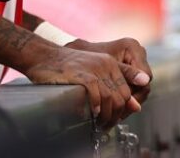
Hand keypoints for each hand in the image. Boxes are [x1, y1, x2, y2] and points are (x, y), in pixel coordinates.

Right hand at [24, 45, 149, 126]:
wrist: (44, 55)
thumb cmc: (67, 66)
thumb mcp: (94, 70)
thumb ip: (114, 85)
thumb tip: (136, 107)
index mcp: (111, 63)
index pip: (128, 91)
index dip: (123, 109)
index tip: (113, 118)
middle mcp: (106, 64)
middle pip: (122, 97)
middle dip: (115, 115)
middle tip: (106, 124)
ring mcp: (94, 68)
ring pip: (111, 98)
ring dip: (106, 115)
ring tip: (99, 123)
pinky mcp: (82, 74)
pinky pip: (97, 94)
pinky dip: (96, 107)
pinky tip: (91, 113)